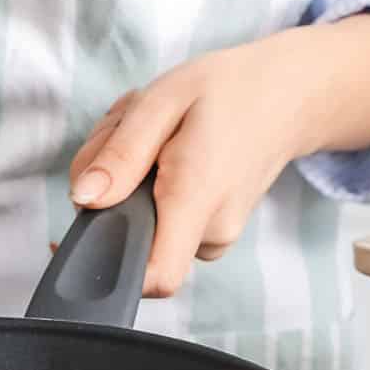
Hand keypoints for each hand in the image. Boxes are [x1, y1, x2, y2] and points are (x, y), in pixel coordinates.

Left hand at [68, 14, 369, 296]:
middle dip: (108, 190)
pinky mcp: (209, 235)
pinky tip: (165, 152)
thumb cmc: (227, 92)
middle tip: (127, 134)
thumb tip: (82, 200)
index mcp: (197, 199)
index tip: (85, 228)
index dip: (108, 267)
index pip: (153, 277)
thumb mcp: (163, 101)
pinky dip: (147, 189)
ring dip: (126, 182)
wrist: (288, 96)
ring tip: (153, 136)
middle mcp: (210, 232)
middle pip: (127, 240)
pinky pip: (159, 223)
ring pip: (139, 228)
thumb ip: (121, 154)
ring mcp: (214, 239)